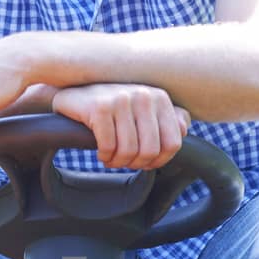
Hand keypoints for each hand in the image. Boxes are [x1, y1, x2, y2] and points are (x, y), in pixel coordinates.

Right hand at [51, 83, 190, 168]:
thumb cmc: (114, 108)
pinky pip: (108, 146)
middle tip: (125, 162)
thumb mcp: (145, 110)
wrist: (75, 94)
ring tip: (112, 158)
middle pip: (150, 151)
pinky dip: (104, 156)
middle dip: (136, 164)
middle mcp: (144, 95)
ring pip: (128, 151)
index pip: (173, 143)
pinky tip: (101, 152)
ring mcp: (121, 99)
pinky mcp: (99, 107)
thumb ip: (170, 119)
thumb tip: (184, 130)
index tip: (146, 162)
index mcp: (160, 97)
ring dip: (118, 162)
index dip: (159, 161)